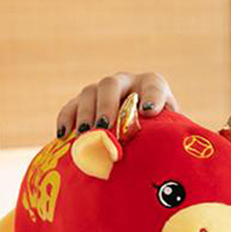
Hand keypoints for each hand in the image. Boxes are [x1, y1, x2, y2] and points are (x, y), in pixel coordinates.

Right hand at [55, 72, 180, 138]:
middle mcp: (126, 82)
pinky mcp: (85, 101)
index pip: (153, 86)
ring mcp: (102, 90)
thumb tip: (164, 148)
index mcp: (151, 85)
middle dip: (107, 104)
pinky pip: (71, 106)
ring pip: (89, 93)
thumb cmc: (159, 132)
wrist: (145, 132)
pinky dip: (66, 119)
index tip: (149, 112)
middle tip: (106, 126)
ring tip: (85, 134)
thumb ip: (166, 133)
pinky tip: (64, 135)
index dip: (152, 97)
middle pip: (111, 84)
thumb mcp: (167, 130)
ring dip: (86, 114)